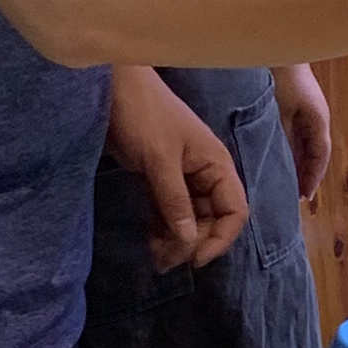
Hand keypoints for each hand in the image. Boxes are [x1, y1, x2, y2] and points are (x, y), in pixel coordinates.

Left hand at [107, 65, 249, 271]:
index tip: (194, 259)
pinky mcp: (160, 177)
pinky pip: (169, 210)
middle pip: (212, 219)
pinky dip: (162, 228)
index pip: (234, 211)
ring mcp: (183, 176)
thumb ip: (174, 201)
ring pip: (190, 218)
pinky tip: (150, 241)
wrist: (112, 87)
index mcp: (217, 165)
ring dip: (177, 239)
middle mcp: (205, 173)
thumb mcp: (159, 159)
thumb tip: (189, 241)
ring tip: (155, 258)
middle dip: (194, 242)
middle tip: (165, 261)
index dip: (220, 238)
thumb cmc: (143, 114)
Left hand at [275, 63, 332, 202]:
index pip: (320, 156)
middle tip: (296, 195)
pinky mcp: (297, 105)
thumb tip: (285, 163)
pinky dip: (291, 147)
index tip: (305, 197)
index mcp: (318, 120)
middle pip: (315, 152)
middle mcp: (317, 117)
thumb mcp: (282, 111)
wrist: (280, 44)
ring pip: (306, 143)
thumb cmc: (281, 75)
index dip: (313, 177)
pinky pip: (297, 133)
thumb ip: (285, 136)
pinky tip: (279, 154)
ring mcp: (309, 111)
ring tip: (287, 180)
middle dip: (306, 173)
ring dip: (298, 161)